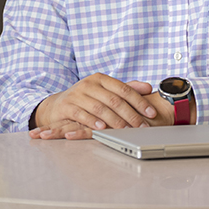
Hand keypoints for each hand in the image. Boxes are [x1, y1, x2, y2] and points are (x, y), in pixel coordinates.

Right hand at [28, 75, 169, 139]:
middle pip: (114, 100)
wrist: (57, 105)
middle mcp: (90, 84)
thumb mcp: (105, 91)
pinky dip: (93, 122)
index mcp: (102, 79)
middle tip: (142, 126)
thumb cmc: (86, 99)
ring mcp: (78, 94)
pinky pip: (82, 114)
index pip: (125, 89)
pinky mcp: (67, 105)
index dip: (139, 101)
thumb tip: (148, 87)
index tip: (151, 113)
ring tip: (126, 130)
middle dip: (130, 114)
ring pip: (100, 107)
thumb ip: (126, 89)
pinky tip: (103, 129)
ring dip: (114, 120)